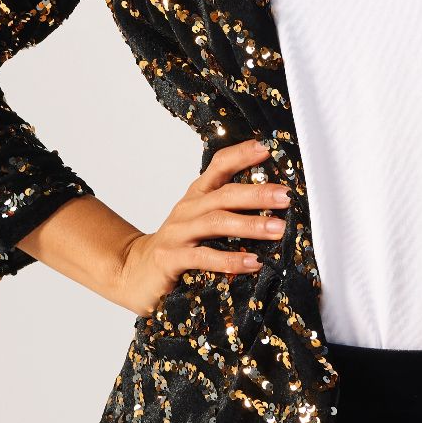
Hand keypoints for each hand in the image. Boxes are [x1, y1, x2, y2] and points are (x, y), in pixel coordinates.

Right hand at [113, 138, 290, 316]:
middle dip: (258, 194)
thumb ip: (231, 211)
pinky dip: (231, 260)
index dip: (241, 154)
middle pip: (224, 194)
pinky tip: (254, 263)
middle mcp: (187, 209)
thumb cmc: (180, 246)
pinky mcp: (170, 259)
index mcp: (197, 195)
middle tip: (286, 197)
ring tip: (278, 229)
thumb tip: (277, 204)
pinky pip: (204, 257)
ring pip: (216, 222)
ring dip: (250, 225)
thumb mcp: (203, 222)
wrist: (135, 273)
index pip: (219, 165)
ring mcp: (177, 233)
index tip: (267, 149)